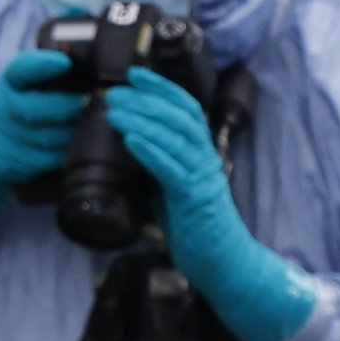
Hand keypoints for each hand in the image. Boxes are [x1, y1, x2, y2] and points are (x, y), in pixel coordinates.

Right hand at [0, 51, 81, 229]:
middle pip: (35, 110)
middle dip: (65, 106)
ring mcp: (12, 139)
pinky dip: (70, 151)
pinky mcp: (21, 163)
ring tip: (93, 120)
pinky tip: (84, 142)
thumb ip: (50, 48)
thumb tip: (77, 13)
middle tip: (89, 100)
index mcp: (10, 83)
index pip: (20, 70)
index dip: (41, 65)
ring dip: (74, 130)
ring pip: (49, 137)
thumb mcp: (24, 76)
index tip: (63, 61)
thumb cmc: (18, 102)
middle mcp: (6, 110)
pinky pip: (52, 159)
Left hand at [100, 68, 316, 340]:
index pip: (185, 109)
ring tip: (115, 112)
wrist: (224, 264)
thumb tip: (131, 149)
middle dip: (146, 98)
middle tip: (116, 90)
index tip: (135, 75)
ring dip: (143, 120)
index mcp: (201, 154)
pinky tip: (132, 140)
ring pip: (175, 137)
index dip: (161, 88)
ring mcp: (202, 177)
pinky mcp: (195, 198)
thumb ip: (158, 169)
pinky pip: (172, 169)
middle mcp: (205, 159)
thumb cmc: (197, 230)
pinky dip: (151, 151)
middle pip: (179, 115)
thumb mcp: (172, 191)